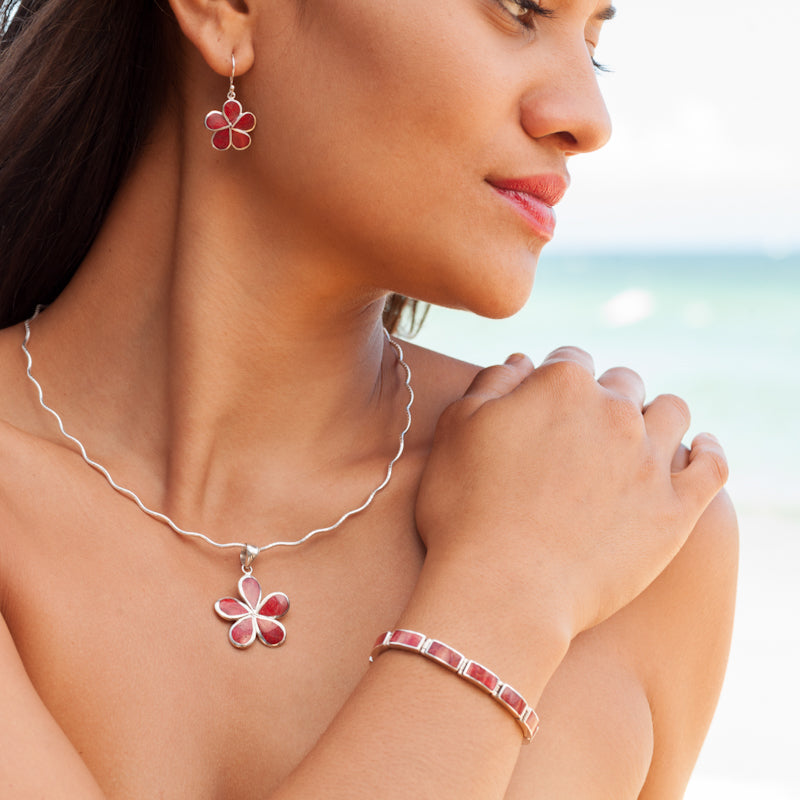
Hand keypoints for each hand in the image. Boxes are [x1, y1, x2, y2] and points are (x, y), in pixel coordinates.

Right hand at [415, 346, 727, 638]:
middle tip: (585, 431)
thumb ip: (492, 384)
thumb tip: (523, 361)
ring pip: (672, 411)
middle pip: (623, 382)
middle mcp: (613, 411)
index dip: (557, 379)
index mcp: (561, 385)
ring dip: (656, 415)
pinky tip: (701, 449)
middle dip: (605, 397)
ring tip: (639, 438)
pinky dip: (708, 451)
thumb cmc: (465, 511)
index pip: (570, 359)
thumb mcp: (456, 431)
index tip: (548, 404)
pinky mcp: (675, 509)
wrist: (502, 590)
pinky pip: (711, 465)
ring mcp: (650, 459)